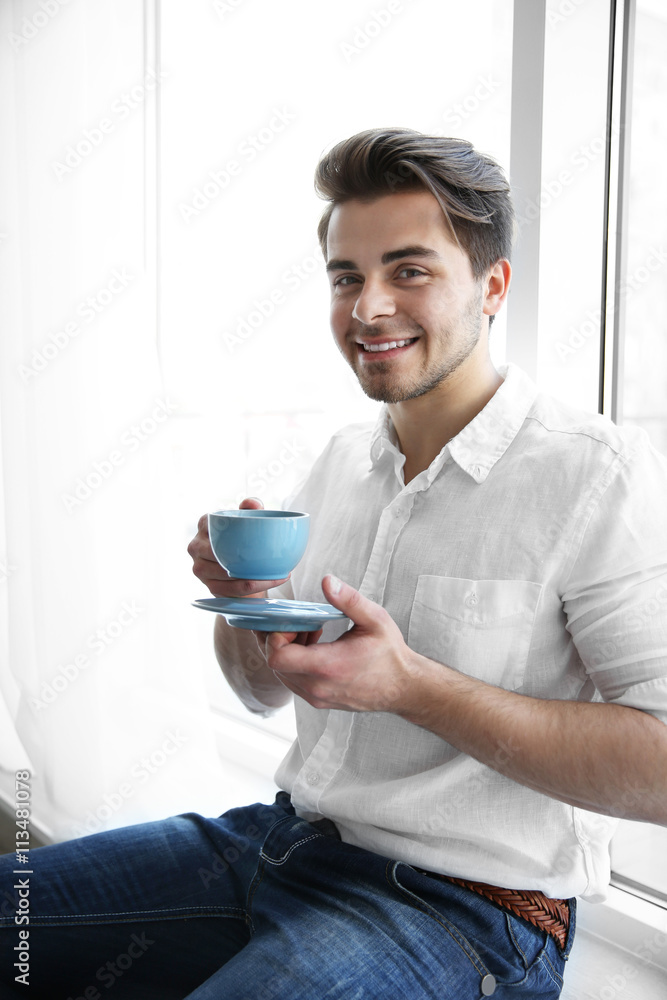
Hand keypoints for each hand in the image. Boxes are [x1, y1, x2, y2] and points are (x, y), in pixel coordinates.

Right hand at [187, 497, 289, 598]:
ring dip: (254, 576)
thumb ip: (249, 508)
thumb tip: (253, 504)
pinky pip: (231, 589)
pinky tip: (269, 582)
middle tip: (274, 557)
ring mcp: (199, 568)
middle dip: (246, 557)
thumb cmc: (240, 541)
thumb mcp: (245, 521)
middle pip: (219, 553)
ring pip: (226, 574)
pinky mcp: (209, 586)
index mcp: (204, 525)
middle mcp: (196, 546)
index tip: (257, 535)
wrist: (239, 569)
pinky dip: (252, 586)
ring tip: (279, 572)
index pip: (214, 526)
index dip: (233, 531)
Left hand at [264, 575, 419, 713]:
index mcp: (328, 666)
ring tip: (311, 634)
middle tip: (299, 624)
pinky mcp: (319, 701)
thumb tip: (327, 581)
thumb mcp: (375, 620)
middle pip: (275, 664)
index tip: (291, 623)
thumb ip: (349, 600)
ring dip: (288, 652)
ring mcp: (317, 697)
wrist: (404, 687)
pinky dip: (296, 664)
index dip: (275, 637)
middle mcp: (318, 686)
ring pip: (282, 674)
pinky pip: (294, 682)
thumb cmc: (390, 654)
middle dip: (280, 640)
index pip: (277, 657)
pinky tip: (315, 649)